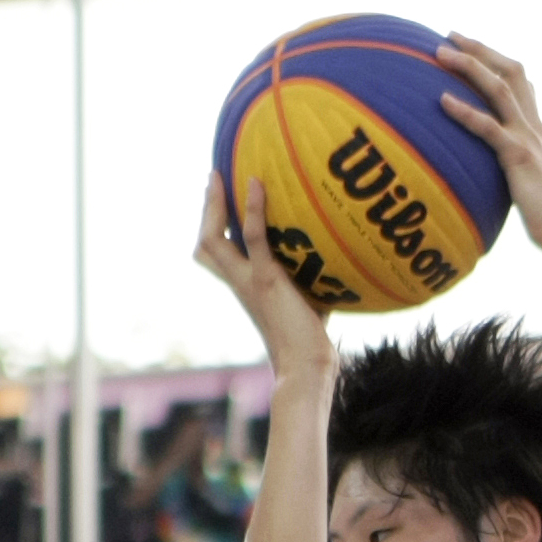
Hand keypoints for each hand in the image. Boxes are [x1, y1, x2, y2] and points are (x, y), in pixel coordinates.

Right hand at [189, 164, 333, 372]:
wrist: (305, 365)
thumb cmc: (311, 339)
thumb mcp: (306, 301)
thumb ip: (308, 278)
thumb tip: (335, 256)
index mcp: (244, 287)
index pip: (215, 257)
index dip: (211, 228)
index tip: (218, 201)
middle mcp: (239, 282)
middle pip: (205, 244)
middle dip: (206, 210)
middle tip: (214, 179)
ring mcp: (249, 280)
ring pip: (214, 239)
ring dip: (214, 205)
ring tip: (219, 176)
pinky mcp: (267, 279)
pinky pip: (254, 237)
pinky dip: (253, 208)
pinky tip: (255, 183)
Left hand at [426, 32, 541, 254]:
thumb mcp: (529, 179)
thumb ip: (513, 161)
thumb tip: (490, 163)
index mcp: (537, 129)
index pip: (520, 81)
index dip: (495, 58)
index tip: (469, 46)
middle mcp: (534, 126)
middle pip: (510, 71)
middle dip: (480, 48)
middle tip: (450, 34)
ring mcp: (528, 139)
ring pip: (498, 88)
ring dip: (469, 66)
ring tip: (440, 53)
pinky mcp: (519, 157)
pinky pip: (488, 128)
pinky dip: (464, 112)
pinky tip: (442, 101)